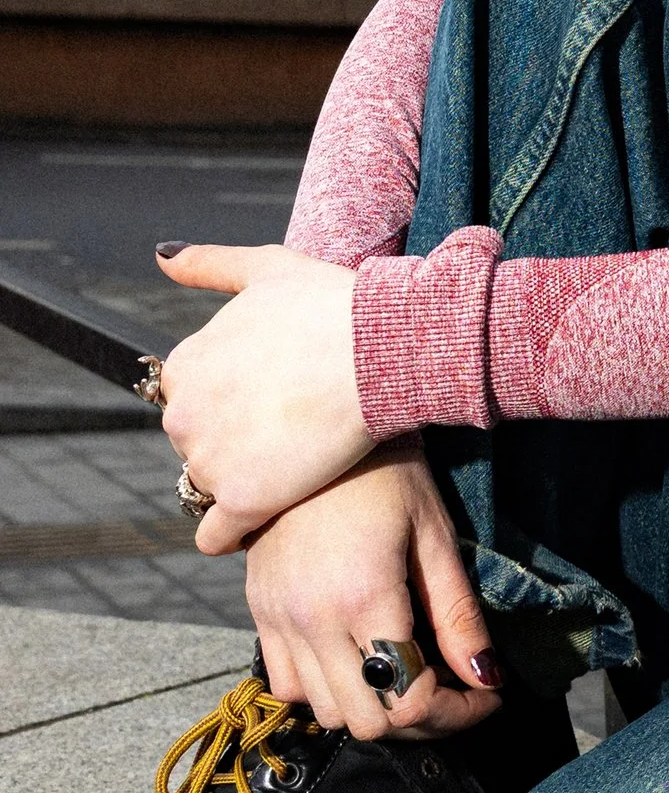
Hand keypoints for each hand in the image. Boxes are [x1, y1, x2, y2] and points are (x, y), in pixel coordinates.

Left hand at [155, 244, 369, 550]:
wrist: (381, 350)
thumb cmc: (333, 305)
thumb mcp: (268, 269)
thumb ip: (211, 264)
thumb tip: (162, 257)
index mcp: (184, 364)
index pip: (191, 399)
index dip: (231, 403)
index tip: (269, 403)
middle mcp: (182, 414)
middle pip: (197, 443)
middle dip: (231, 442)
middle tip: (285, 436)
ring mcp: (210, 460)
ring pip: (208, 487)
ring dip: (238, 485)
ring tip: (287, 473)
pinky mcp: (243, 500)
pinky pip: (217, 534)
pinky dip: (230, 535)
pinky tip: (256, 527)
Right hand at [244, 445, 504, 741]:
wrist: (312, 424)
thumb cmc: (387, 471)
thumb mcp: (434, 536)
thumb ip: (457, 615)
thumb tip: (489, 678)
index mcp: (363, 598)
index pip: (410, 702)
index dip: (458, 714)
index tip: (487, 695)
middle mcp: (312, 619)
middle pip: (368, 722)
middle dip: (420, 719)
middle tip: (453, 689)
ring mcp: (278, 617)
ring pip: (323, 712)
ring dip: (372, 706)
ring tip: (408, 671)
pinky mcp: (259, 609)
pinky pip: (284, 683)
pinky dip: (324, 688)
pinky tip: (357, 656)